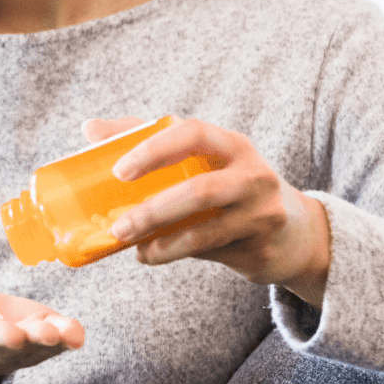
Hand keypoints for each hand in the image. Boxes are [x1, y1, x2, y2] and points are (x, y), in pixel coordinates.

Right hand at [0, 274, 84, 374]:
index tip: (11, 333)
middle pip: (11, 349)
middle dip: (28, 341)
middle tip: (44, 333)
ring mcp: (16, 347)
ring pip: (37, 349)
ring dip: (54, 340)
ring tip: (68, 332)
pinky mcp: (37, 335)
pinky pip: (54, 341)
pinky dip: (67, 336)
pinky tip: (77, 332)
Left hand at [82, 118, 331, 305]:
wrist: (293, 233)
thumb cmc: (232, 185)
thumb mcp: (204, 158)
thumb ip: (150, 140)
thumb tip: (90, 129)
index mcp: (233, 145)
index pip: (194, 133)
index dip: (154, 149)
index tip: (120, 171)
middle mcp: (253, 176)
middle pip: (200, 191)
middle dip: (153, 211)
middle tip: (117, 226)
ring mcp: (261, 215)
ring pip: (205, 231)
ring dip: (160, 241)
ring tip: (130, 244)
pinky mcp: (259, 248)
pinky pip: (209, 253)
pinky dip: (173, 254)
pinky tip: (150, 254)